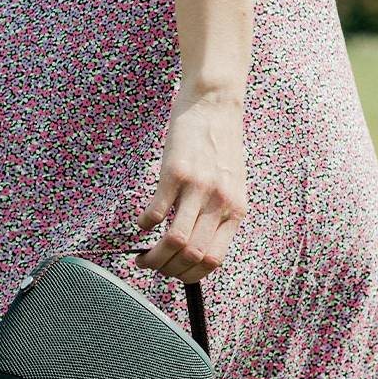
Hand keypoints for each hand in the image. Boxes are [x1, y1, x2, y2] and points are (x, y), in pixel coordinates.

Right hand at [134, 86, 248, 283]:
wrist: (215, 104)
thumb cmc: (220, 146)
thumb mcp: (232, 186)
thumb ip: (219, 215)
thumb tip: (197, 248)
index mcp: (236, 211)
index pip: (213, 261)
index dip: (189, 275)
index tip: (174, 273)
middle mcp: (220, 203)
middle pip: (192, 256)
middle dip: (167, 270)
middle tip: (151, 264)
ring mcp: (199, 188)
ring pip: (174, 241)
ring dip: (153, 256)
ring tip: (142, 255)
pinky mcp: (176, 172)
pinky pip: (155, 212)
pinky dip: (144, 225)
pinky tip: (142, 223)